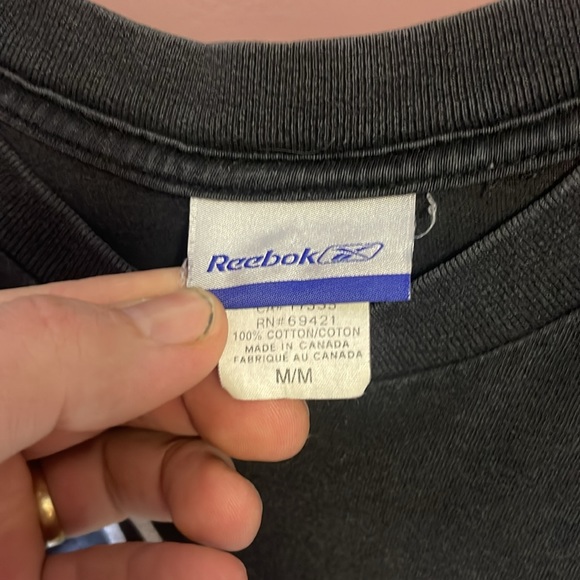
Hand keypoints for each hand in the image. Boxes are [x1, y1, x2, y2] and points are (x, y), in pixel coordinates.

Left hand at [0, 269, 309, 579]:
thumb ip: (84, 346)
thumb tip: (199, 318)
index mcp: (4, 350)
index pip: (118, 316)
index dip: (200, 322)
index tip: (269, 342)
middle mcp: (13, 416)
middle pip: (140, 395)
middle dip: (217, 411)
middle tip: (274, 427)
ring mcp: (10, 499)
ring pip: (131, 477)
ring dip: (202, 490)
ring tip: (237, 513)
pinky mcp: (16, 575)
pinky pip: (106, 566)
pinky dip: (168, 568)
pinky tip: (211, 570)